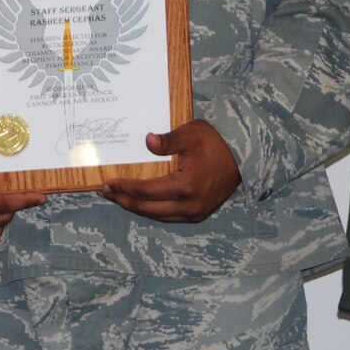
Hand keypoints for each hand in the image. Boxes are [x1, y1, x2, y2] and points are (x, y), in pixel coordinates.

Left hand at [100, 121, 240, 221]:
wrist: (244, 154)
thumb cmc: (217, 141)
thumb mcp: (191, 133)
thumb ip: (168, 140)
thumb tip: (148, 141)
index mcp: (187, 186)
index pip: (146, 191)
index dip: (125, 188)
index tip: (108, 183)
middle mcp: (190, 205)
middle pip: (147, 209)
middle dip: (124, 201)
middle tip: (106, 193)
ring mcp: (195, 213)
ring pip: (157, 216)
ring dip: (136, 207)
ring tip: (118, 198)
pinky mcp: (199, 214)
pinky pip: (168, 216)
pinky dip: (151, 210)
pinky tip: (140, 202)